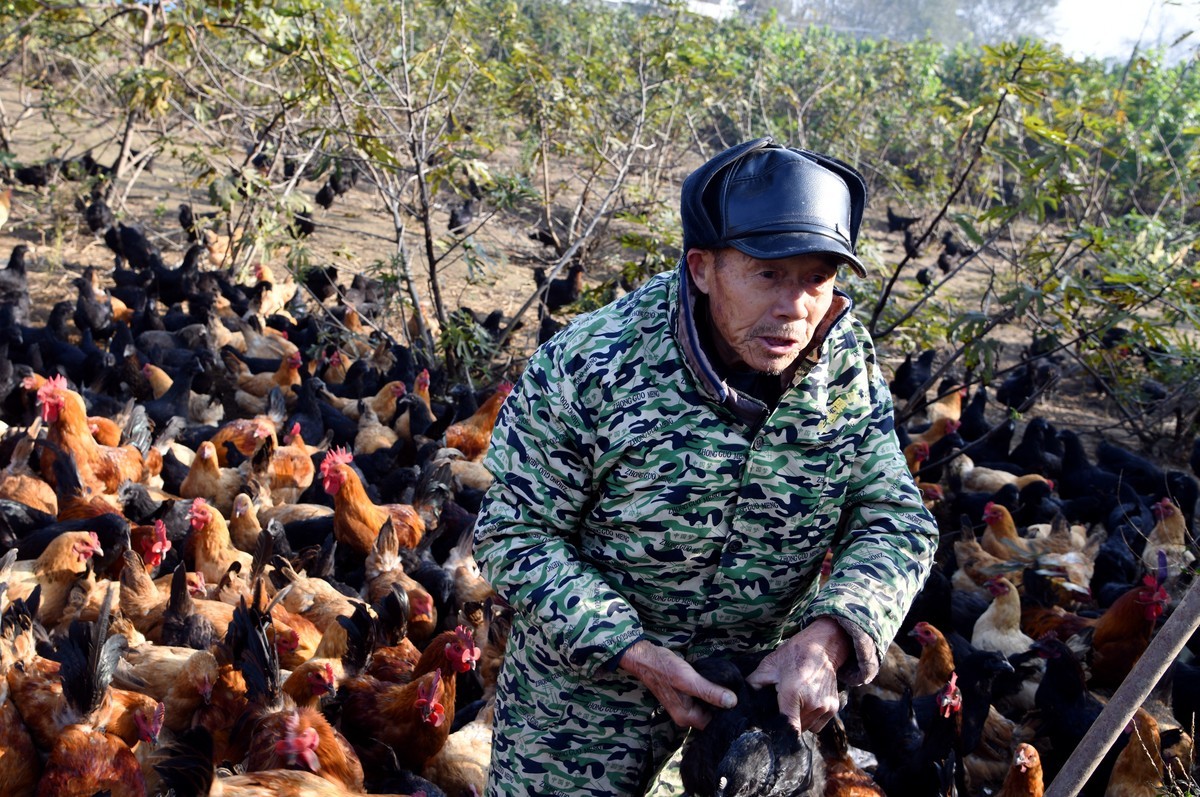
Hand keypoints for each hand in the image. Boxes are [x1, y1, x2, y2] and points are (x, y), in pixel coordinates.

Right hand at [618, 640, 737, 728]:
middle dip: (724, 707)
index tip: (742, 704)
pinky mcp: (685, 697)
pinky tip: (719, 684)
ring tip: (733, 688)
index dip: (728, 715)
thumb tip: (733, 702)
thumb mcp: (690, 680)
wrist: (646, 658)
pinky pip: (702, 700)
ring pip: (707, 707)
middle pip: (711, 717)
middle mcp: (686, 717)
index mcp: (687, 718)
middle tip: (740, 693)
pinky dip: (710, 693)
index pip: (714, 724)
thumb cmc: (666, 668)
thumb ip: (710, 692)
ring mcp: (684, 707)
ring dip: (717, 699)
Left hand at [746, 617, 849, 732]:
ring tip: (794, 704)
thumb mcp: (768, 666)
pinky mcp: (833, 708)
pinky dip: (811, 719)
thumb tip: (740, 699)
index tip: (771, 730)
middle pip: (796, 729)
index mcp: (793, 693)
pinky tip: (805, 704)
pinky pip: (818, 725)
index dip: (778, 732)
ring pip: (807, 728)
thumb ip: (753, 684)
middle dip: (786, 723)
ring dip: (799, 721)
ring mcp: (825, 707)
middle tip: (781, 708)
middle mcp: (812, 703)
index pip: (788, 728)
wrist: (822, 647)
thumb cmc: (793, 655)